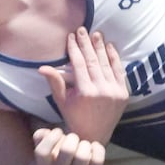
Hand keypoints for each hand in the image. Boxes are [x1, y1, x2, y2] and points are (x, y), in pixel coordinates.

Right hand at [32, 127, 105, 164]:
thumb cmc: (55, 159)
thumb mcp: (45, 150)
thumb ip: (40, 137)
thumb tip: (45, 132)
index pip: (43, 151)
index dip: (51, 138)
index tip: (58, 132)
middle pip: (67, 150)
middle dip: (72, 138)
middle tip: (73, 138)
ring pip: (83, 156)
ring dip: (84, 145)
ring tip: (83, 144)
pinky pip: (97, 161)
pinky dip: (98, 149)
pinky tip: (94, 146)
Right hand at [38, 27, 127, 144]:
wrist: (94, 135)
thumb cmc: (74, 117)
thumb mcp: (62, 101)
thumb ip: (55, 82)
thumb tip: (41, 67)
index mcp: (85, 92)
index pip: (79, 64)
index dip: (74, 49)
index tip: (71, 37)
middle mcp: (102, 90)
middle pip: (93, 61)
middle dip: (87, 44)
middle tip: (82, 29)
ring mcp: (115, 92)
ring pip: (107, 64)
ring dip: (101, 47)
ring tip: (96, 34)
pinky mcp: (124, 94)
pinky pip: (119, 71)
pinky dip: (115, 58)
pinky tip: (110, 46)